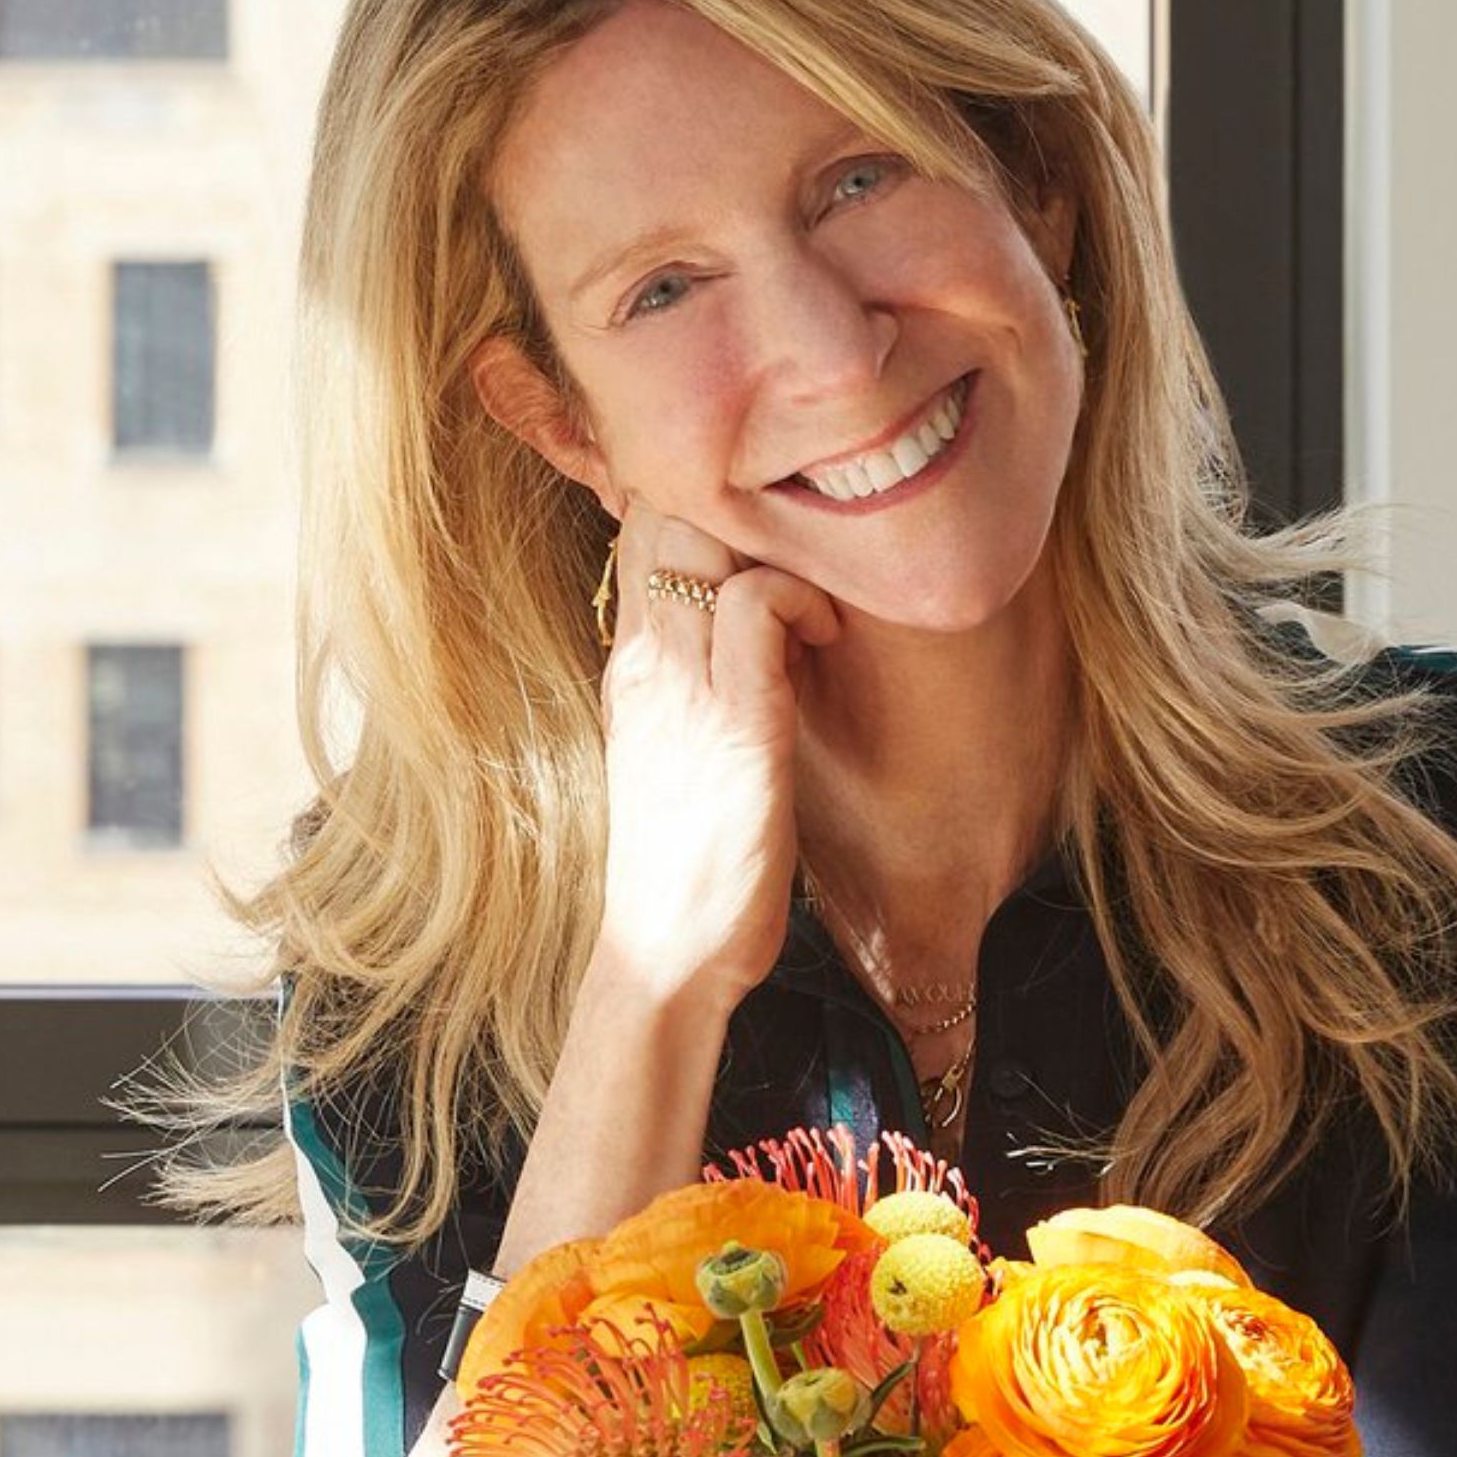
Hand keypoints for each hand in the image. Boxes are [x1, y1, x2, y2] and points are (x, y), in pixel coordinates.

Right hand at [591, 493, 840, 1013]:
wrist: (667, 950)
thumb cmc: (684, 856)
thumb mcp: (669, 748)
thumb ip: (688, 680)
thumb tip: (733, 627)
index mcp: (629, 662)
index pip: (641, 527)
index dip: (701, 505)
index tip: (763, 540)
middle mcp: (644, 657)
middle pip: (667, 508)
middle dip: (742, 509)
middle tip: (802, 557)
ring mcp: (683, 682)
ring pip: (706, 537)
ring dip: (779, 547)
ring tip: (816, 598)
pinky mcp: (735, 718)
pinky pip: (760, 602)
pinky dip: (802, 597)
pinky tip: (827, 635)